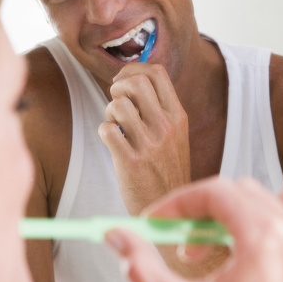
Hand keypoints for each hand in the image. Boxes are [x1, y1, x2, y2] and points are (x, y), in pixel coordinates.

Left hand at [99, 63, 190, 214]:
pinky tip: (112, 142)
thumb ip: (160, 109)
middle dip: (117, 87)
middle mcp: (166, 127)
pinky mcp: (131, 162)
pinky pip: (107, 130)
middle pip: (135, 82)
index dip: (133, 70)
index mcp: (178, 117)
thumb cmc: (166, 171)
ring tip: (116, 126)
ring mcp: (150, 145)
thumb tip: (133, 80)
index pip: (156, 73)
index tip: (123, 82)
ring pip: (118, 105)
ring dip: (109, 112)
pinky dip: (104, 132)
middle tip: (116, 103)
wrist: (170, 211)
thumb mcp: (176, 136)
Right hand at [105, 174, 282, 281]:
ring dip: (264, 205)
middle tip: (189, 245)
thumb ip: (144, 268)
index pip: (215, 193)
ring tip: (241, 238)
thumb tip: (119, 238)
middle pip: (247, 191)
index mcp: (263, 241)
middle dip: (210, 212)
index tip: (160, 220)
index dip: (180, 203)